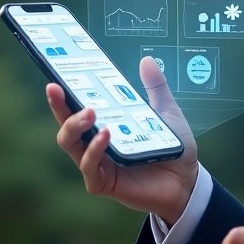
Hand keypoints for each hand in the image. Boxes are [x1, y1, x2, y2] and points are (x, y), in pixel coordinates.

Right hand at [48, 55, 198, 223]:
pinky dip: (94, 150)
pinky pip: (89, 168)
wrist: (188, 179)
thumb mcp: (166, 111)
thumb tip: (147, 60)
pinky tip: (105, 135)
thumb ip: (155, 87)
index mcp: (105, 124)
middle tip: (59, 88)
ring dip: (74, 126)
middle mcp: (95, 144)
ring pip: (71, 145)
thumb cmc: (172, 147)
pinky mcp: (104, 183)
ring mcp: (98, 164)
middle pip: (66, 125)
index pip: (77, 107)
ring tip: (89, 112)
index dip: (63, 93)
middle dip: (60, 106)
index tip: (55, 76)